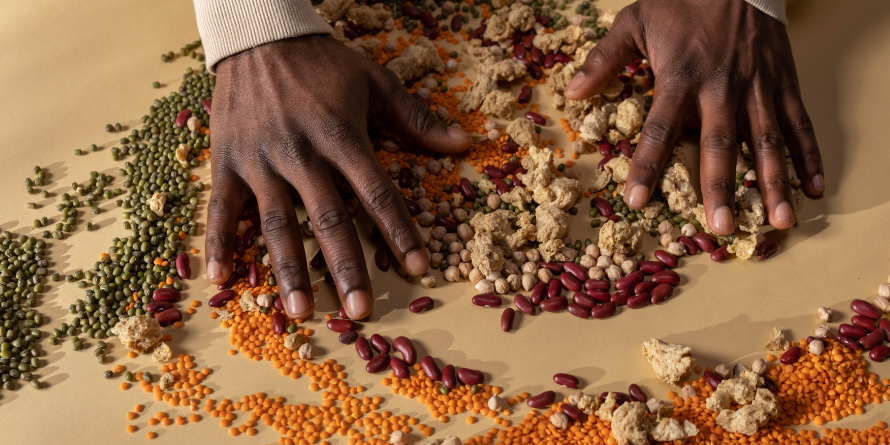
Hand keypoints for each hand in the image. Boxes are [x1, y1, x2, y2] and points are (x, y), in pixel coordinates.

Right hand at [206, 35, 471, 318]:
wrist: (257, 34)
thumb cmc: (322, 62)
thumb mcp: (374, 80)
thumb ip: (415, 117)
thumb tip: (461, 145)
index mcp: (340, 134)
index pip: (375, 191)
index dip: (398, 231)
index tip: (418, 267)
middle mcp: (300, 152)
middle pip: (328, 218)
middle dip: (346, 267)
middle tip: (360, 310)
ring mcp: (259, 159)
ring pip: (276, 223)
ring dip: (289, 269)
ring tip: (301, 311)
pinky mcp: (225, 160)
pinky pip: (220, 207)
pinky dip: (218, 243)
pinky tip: (221, 279)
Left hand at [564, 0, 823, 234]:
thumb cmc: (681, 1)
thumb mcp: (635, 22)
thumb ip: (605, 59)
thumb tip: (573, 92)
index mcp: (679, 78)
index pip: (659, 130)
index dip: (647, 166)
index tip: (637, 200)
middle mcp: (721, 88)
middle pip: (720, 145)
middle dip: (720, 187)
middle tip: (719, 226)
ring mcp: (757, 88)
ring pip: (768, 141)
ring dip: (773, 183)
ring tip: (779, 221)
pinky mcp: (784, 84)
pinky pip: (799, 123)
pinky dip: (810, 156)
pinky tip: (814, 189)